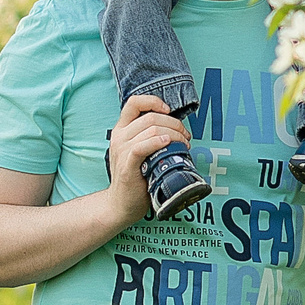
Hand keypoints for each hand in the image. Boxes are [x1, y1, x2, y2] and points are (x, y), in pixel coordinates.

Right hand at [107, 94, 186, 219]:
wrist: (121, 203)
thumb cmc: (135, 177)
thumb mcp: (138, 151)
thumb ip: (148, 136)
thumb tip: (174, 127)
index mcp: (121, 130)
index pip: (134, 102)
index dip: (154, 101)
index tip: (168, 111)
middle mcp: (119, 136)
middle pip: (150, 117)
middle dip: (174, 123)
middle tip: (185, 136)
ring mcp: (122, 150)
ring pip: (151, 129)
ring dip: (174, 134)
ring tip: (183, 145)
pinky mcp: (127, 165)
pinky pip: (141, 146)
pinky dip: (158, 142)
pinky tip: (168, 144)